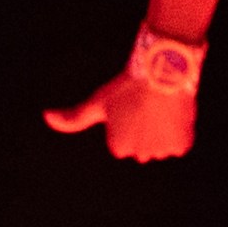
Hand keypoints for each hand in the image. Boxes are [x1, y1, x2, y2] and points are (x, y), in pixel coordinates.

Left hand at [48, 71, 194, 161]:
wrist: (162, 72)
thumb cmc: (126, 87)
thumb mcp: (97, 102)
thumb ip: (72, 118)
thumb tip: (45, 116)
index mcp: (118, 148)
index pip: (124, 145)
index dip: (128, 126)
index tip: (130, 110)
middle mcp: (139, 154)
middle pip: (143, 148)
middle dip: (145, 132)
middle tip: (146, 110)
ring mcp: (161, 151)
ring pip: (162, 147)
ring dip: (164, 133)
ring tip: (160, 112)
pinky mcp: (182, 145)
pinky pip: (180, 145)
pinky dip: (180, 133)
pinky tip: (173, 117)